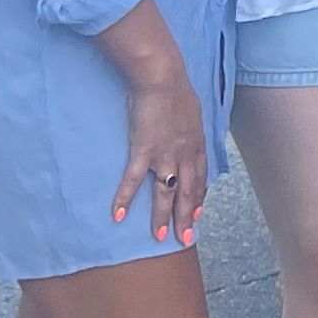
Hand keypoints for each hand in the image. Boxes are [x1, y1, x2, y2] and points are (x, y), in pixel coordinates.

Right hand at [114, 70, 208, 248]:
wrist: (162, 78)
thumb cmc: (176, 90)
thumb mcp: (192, 111)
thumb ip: (189, 127)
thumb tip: (187, 130)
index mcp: (197, 144)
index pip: (200, 177)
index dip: (199, 197)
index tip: (198, 213)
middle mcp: (185, 154)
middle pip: (188, 192)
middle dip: (187, 217)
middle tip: (185, 238)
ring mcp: (165, 155)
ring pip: (166, 192)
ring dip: (163, 216)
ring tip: (160, 236)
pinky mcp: (144, 151)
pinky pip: (134, 180)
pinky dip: (124, 198)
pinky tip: (117, 214)